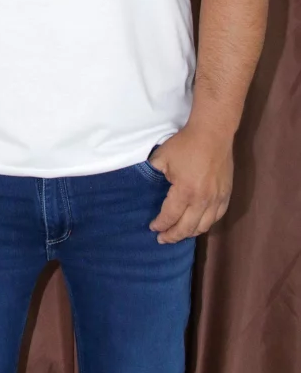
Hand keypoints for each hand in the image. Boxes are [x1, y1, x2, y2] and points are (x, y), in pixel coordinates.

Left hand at [148, 125, 233, 243]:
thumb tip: (145, 184)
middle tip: (162, 239)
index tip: (153, 228)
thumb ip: (152, 173)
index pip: (170, 217)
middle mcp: (203, 200)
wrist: (212, 133)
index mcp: (185, 191)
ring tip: (180, 234)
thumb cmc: (185, 144)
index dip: (160, 225)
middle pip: (187, 228)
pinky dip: (206, 224)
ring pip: (204, 226)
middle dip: (173, 236)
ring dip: (190, 233)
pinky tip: (199, 224)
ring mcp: (217, 198)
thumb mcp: (161, 157)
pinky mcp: (226, 194)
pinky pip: (217, 217)